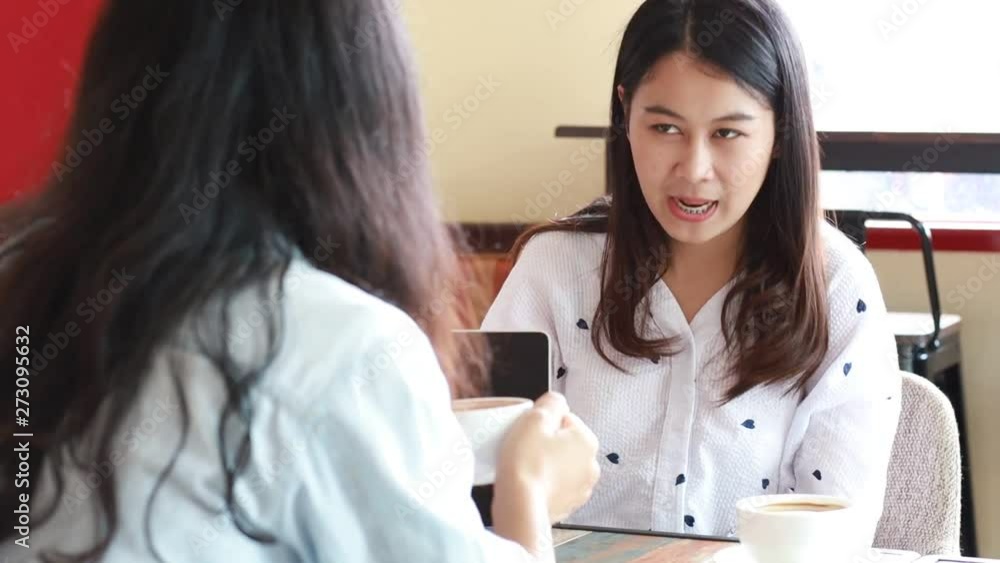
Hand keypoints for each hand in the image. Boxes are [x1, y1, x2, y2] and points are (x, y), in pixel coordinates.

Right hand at [494, 392, 600, 522]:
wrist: (521, 506)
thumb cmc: (527, 463)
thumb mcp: (535, 418)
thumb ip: (552, 402)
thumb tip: (557, 402)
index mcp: (587, 440)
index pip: (564, 418)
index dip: (542, 422)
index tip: (530, 432)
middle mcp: (591, 464)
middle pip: (563, 442)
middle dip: (546, 443)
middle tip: (526, 449)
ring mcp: (582, 487)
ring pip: (560, 465)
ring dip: (546, 463)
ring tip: (527, 468)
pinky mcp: (569, 505)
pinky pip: (556, 486)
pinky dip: (545, 483)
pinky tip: (531, 483)